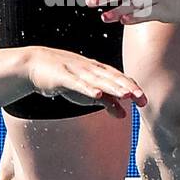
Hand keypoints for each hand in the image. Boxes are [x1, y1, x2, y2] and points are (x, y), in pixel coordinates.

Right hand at [25, 45, 147, 117]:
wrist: (35, 64)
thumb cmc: (65, 78)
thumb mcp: (87, 92)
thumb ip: (106, 102)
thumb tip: (124, 115)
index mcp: (98, 71)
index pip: (119, 79)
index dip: (132, 88)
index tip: (144, 101)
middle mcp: (90, 69)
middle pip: (112, 78)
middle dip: (128, 88)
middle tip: (142, 99)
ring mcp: (77, 71)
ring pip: (98, 80)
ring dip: (112, 87)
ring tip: (126, 95)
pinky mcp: (62, 76)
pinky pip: (77, 83)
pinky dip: (87, 88)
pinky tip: (97, 94)